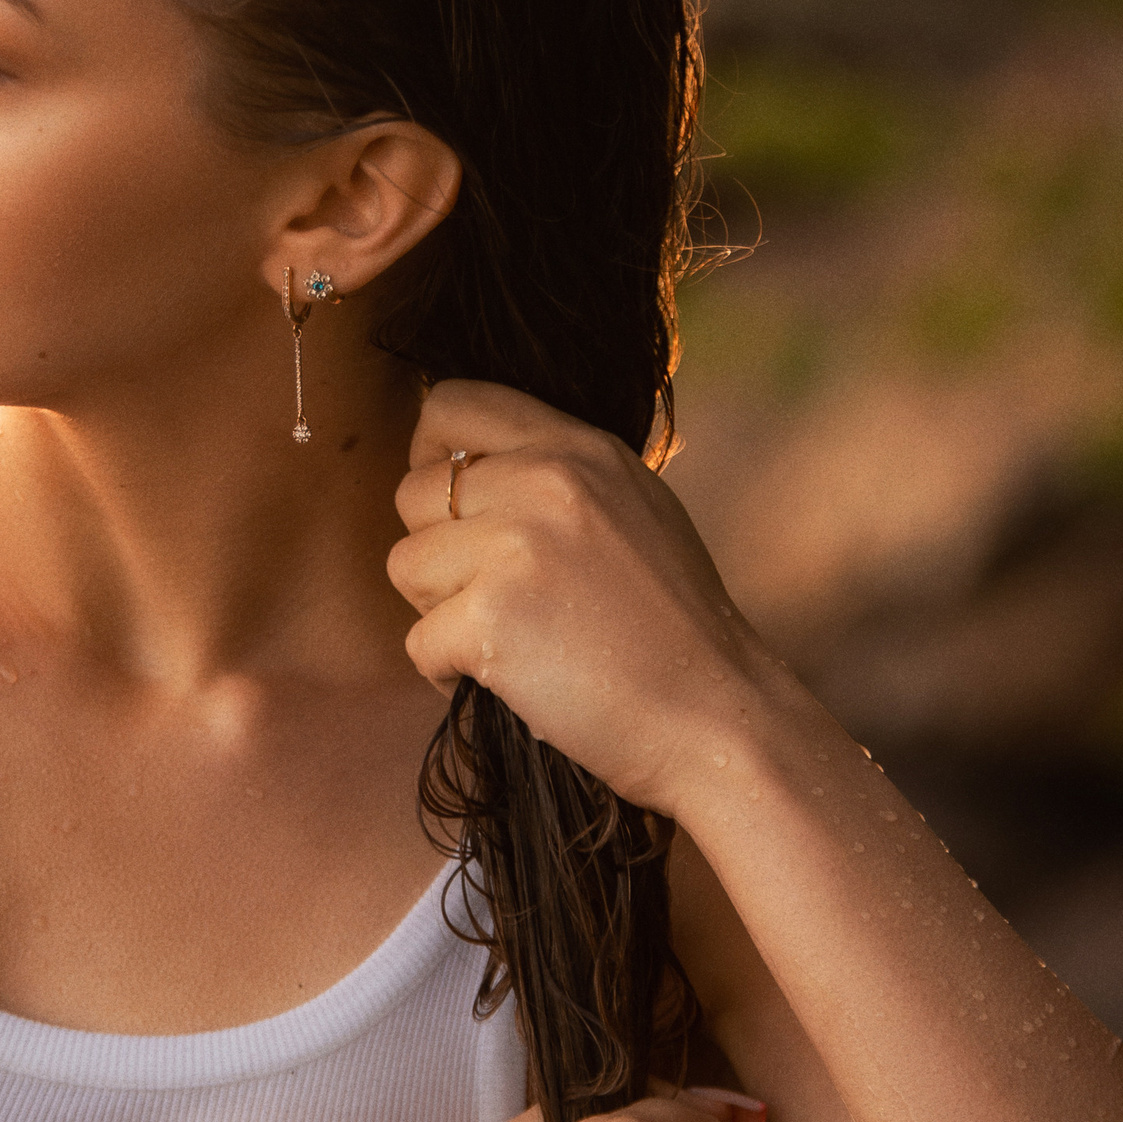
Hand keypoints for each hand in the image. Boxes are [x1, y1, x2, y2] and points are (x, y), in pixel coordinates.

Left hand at [387, 381, 765, 817]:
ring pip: (405, 566)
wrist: (717, 719)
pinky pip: (417, 642)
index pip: (452, 403)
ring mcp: (516, 547)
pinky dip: (449, 674)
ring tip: (513, 640)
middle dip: (437, 552)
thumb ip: (560, 477)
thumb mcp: (634, 509)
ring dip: (440, 613)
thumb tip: (469, 468)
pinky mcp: (490, 618)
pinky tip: (514, 684)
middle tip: (497, 599)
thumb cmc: (674, 630)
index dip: (430, 456)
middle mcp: (545, 481)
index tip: (452, 510)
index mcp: (580, 448)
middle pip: (412, 493)